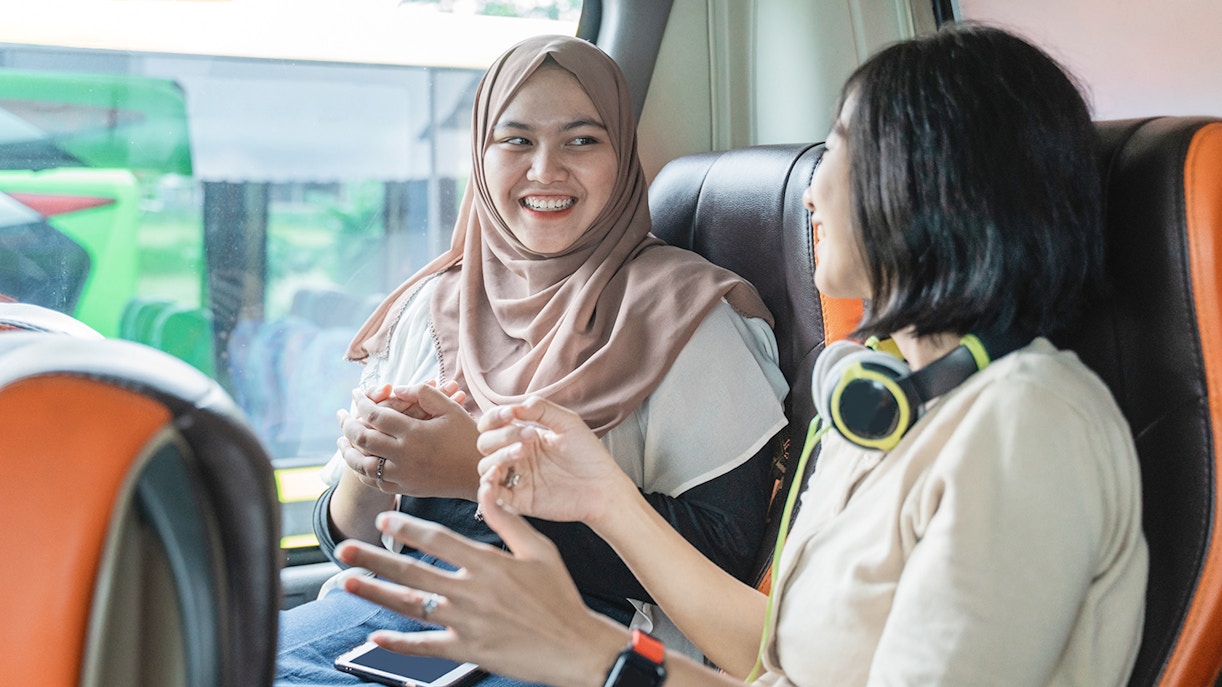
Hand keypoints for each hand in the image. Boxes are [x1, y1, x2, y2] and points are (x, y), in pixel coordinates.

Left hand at [336, 486, 626, 686]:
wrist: (576, 647)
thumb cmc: (561, 597)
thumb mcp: (540, 551)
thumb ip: (508, 521)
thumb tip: (488, 490)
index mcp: (489, 563)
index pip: (438, 540)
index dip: (407, 529)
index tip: (383, 521)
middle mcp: (473, 590)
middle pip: (413, 571)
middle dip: (375, 559)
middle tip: (344, 550)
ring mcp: (468, 622)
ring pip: (411, 605)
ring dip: (376, 593)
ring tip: (347, 583)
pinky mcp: (468, 650)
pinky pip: (426, 646)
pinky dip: (399, 643)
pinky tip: (376, 635)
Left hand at [338, 381, 480, 498]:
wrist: (479, 474)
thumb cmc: (468, 437)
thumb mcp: (451, 408)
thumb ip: (424, 393)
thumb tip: (397, 389)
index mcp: (414, 432)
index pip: (375, 415)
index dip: (361, 402)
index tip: (355, 393)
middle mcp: (404, 455)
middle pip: (361, 439)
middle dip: (347, 424)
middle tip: (342, 414)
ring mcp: (402, 474)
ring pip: (362, 464)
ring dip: (347, 450)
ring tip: (341, 439)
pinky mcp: (405, 488)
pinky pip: (374, 482)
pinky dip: (362, 471)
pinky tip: (359, 461)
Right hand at [475, 396, 635, 527]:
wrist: (603, 487)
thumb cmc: (589, 455)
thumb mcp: (568, 423)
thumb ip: (542, 410)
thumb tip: (515, 406)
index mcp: (525, 437)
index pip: (493, 424)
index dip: (494, 417)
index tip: (511, 414)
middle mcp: (517, 457)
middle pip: (485, 443)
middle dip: (501, 435)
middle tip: (528, 435)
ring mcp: (516, 479)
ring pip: (485, 467)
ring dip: (497, 455)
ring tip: (522, 451)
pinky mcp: (518, 501)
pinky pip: (492, 495)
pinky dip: (488, 485)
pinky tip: (500, 473)